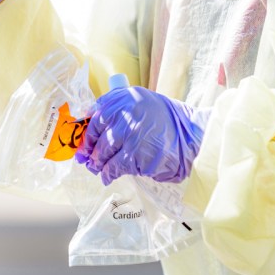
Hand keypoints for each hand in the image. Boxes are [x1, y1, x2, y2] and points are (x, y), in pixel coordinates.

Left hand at [75, 85, 202, 184]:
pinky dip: (109, 173)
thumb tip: (92, 125)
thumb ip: (118, 109)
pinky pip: (116, 167)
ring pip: (105, 153)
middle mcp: (125, 114)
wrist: (191, 134)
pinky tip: (108, 176)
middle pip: (99, 137)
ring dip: (98, 164)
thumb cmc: (165, 119)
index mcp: (124, 98)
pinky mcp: (136, 155)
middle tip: (88, 160)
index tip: (84, 144)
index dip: (88, 134)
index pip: (97, 117)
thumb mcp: (141, 102)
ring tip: (98, 169)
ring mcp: (131, 135)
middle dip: (91, 152)